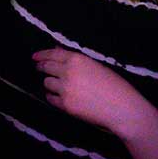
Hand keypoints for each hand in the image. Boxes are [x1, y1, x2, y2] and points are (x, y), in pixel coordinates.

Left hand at [34, 48, 152, 137]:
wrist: (122, 108)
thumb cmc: (115, 85)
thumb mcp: (96, 66)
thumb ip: (76, 59)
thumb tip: (58, 50)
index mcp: (77, 59)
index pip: (52, 54)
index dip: (41, 55)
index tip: (35, 57)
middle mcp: (67, 72)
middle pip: (46, 68)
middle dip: (41, 67)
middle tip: (39, 68)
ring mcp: (65, 89)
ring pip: (46, 83)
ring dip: (49, 83)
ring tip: (54, 85)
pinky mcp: (65, 105)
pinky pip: (51, 99)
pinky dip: (52, 97)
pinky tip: (57, 97)